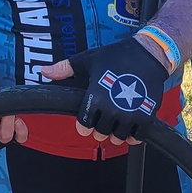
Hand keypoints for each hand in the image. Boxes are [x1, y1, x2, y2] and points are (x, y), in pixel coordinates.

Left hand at [41, 37, 166, 143]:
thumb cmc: (116, 56)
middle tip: (104, 121)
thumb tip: (43, 71)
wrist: (148, 54)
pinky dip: (133, 136)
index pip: (84, 125)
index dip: (84, 125)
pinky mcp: (146, 116)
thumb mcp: (88, 60)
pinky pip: (137, 137)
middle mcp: (112, 108)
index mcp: (96, 96)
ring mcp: (130, 114)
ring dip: (116, 134)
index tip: (88, 121)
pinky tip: (132, 128)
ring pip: (118, 138)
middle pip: (101, 134)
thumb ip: (65, 69)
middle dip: (101, 129)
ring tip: (118, 124)